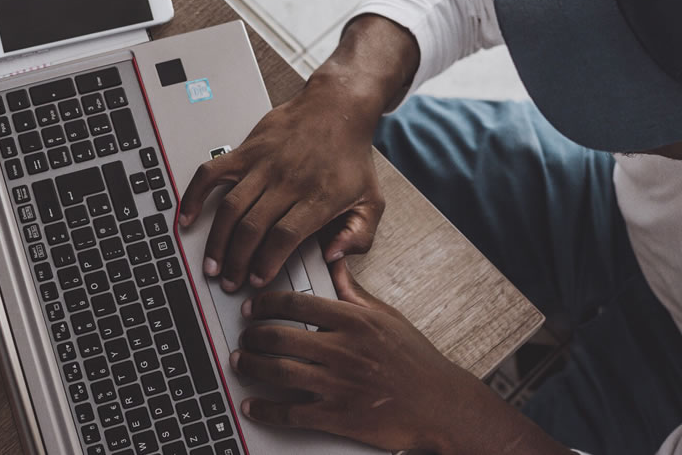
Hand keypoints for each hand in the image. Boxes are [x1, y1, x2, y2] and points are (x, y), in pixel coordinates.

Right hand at [179, 15, 417, 292]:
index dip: (267, 262)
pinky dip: (195, 196)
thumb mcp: (372, 201)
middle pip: (253, 228)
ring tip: (213, 265)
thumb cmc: (351, 157)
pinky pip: (212, 173)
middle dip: (238, 261)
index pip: (285, 236)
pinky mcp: (246, 151)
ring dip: (218, 240)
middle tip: (231, 282)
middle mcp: (288, 181)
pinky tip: (188, 219)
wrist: (338, 108)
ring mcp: (264, 164)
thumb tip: (335, 257)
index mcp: (318, 197)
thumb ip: (358, 235)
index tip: (257, 281)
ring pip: (231, 208)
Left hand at [231, 261, 570, 453]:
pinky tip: (254, 405)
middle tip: (244, 336)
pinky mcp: (338, 417)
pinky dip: (265, 409)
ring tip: (241, 363)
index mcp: (354, 321)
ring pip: (278, 373)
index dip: (265, 304)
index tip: (253, 307)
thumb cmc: (416, 361)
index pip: (296, 304)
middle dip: (252, 336)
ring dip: (251, 367)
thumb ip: (354, 292)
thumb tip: (334, 263)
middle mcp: (343, 350)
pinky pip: (290, 413)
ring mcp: (339, 385)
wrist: (440, 404)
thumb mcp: (387, 317)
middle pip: (279, 337)